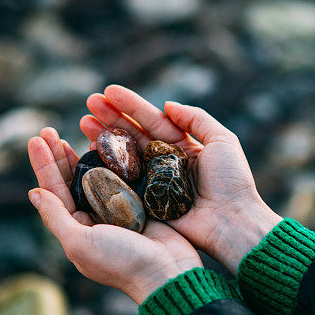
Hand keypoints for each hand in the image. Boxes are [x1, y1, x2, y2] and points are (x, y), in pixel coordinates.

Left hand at [27, 128, 202, 302]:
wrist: (168, 272)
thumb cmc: (121, 262)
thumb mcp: (80, 243)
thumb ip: (56, 217)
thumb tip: (33, 193)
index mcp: (77, 228)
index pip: (54, 190)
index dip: (44, 164)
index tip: (36, 138)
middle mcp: (95, 217)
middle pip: (71, 179)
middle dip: (59, 154)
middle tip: (48, 129)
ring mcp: (119, 208)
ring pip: (96, 173)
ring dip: (84, 151)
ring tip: (75, 129)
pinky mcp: (142, 201)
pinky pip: (124, 174)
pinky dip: (114, 157)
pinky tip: (108, 141)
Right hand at [80, 86, 281, 273]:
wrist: (231, 223)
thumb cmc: (231, 182)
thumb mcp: (223, 141)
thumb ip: (197, 119)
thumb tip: (167, 104)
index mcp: (182, 146)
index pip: (152, 120)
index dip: (130, 105)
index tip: (108, 91)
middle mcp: (165, 162)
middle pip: (133, 135)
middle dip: (111, 118)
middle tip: (89, 102)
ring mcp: (153, 182)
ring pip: (124, 156)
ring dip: (104, 138)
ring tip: (83, 122)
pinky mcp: (146, 202)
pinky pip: (123, 181)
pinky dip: (106, 167)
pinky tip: (89, 152)